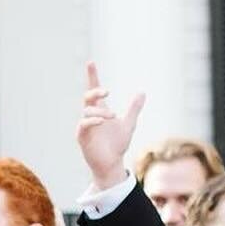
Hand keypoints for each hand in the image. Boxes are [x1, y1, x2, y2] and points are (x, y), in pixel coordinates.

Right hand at [76, 60, 144, 190]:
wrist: (112, 163)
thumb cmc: (118, 145)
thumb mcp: (129, 124)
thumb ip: (133, 108)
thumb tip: (142, 92)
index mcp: (101, 110)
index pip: (94, 90)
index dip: (92, 76)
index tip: (90, 62)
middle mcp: (91, 116)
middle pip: (88, 97)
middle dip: (95, 91)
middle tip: (106, 92)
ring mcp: (85, 126)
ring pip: (88, 111)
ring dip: (100, 111)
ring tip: (112, 117)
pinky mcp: (82, 136)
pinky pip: (84, 124)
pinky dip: (93, 120)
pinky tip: (102, 120)